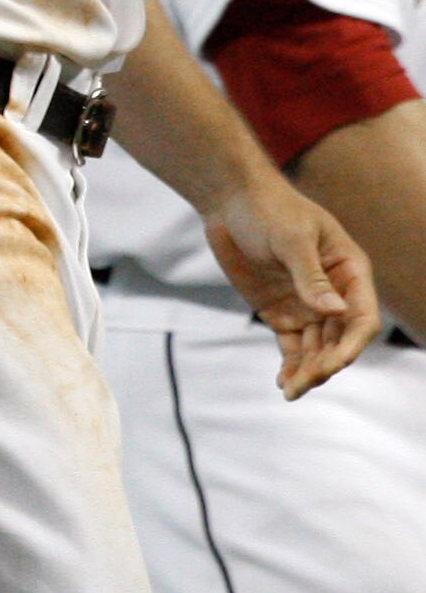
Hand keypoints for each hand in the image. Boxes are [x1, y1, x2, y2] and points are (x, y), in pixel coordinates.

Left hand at [203, 173, 379, 396]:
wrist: (230, 202)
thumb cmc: (268, 210)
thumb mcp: (290, 239)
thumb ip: (311, 277)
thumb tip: (337, 312)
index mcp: (350, 272)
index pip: (362, 318)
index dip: (351, 345)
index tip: (332, 365)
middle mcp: (334, 294)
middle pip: (340, 340)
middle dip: (326, 365)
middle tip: (302, 384)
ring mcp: (308, 305)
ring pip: (317, 348)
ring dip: (308, 371)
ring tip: (291, 391)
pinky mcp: (281, 312)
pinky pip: (293, 346)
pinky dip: (290, 365)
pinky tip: (284, 384)